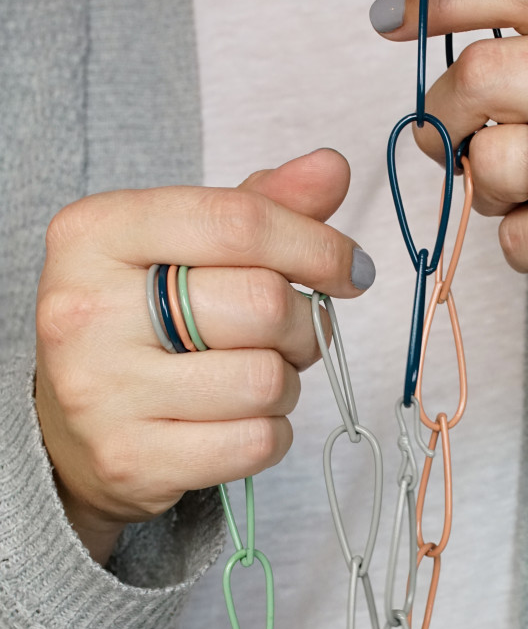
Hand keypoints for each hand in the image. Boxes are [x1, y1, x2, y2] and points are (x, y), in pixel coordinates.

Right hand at [35, 149, 372, 563]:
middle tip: (294, 334)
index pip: (238, 222)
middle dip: (304, 324)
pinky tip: (241, 421)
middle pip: (262, 304)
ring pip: (265, 381)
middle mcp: (85, 310)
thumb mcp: (182, 248)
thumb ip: (258, 205)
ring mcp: (101, 392)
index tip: (350, 268)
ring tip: (257, 380)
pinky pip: (254, 443)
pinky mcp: (129, 460)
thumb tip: (331, 169)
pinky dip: (271, 433)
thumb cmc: (143, 324)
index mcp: (96, 233)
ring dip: (286, 385)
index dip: (316, 245)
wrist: (76, 428)